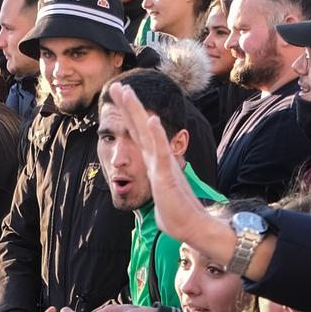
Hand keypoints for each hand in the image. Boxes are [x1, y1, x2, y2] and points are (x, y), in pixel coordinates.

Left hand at [103, 81, 238, 269]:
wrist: (193, 227)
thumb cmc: (177, 216)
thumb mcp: (160, 198)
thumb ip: (157, 191)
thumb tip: (156, 197)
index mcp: (154, 163)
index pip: (139, 136)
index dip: (130, 117)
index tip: (122, 100)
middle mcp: (158, 159)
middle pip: (140, 127)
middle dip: (128, 105)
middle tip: (117, 85)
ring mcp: (162, 164)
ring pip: (148, 132)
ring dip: (137, 111)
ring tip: (127, 92)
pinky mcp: (167, 174)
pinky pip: (161, 152)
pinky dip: (156, 135)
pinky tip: (151, 119)